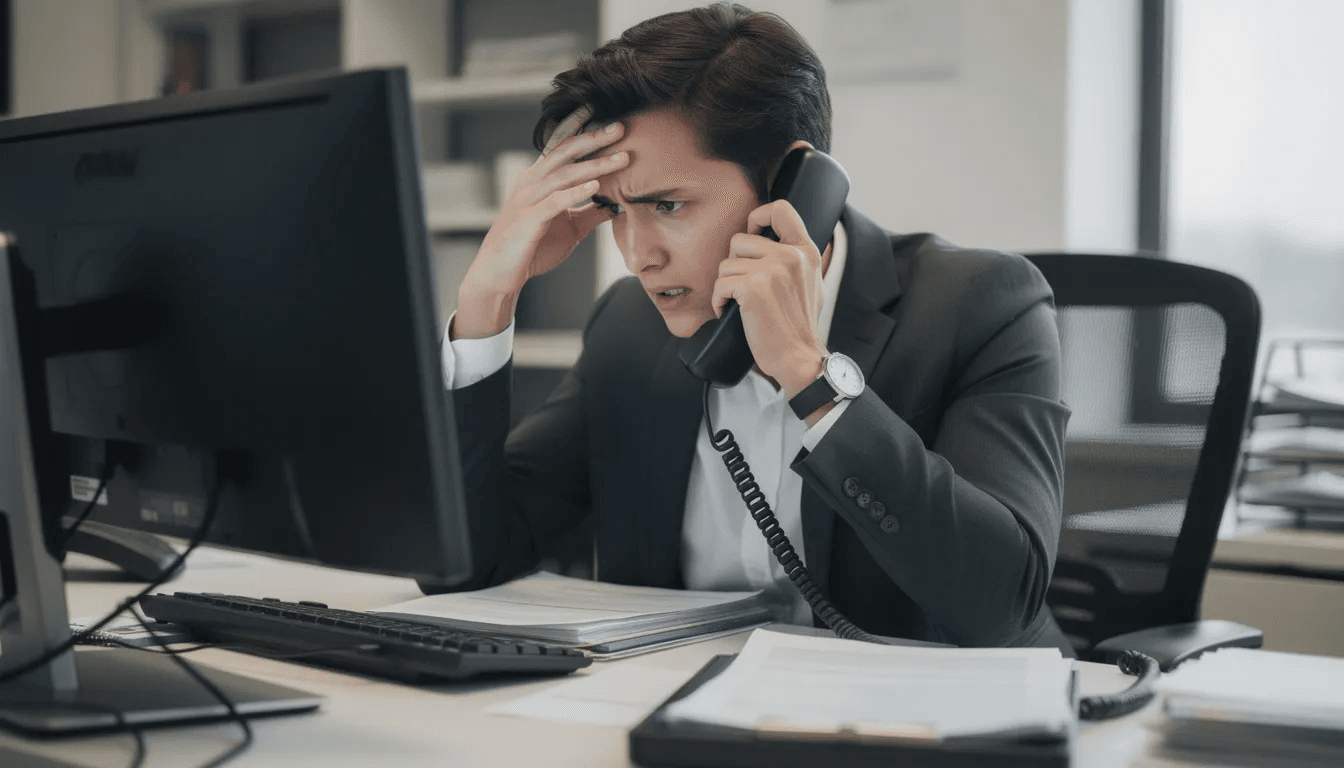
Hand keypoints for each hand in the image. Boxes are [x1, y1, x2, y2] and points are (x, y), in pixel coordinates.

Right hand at [454, 106, 628, 338]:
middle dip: (594, 139)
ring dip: (595, 166)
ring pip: (565, 175)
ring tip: (621, 159)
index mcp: (538, 180)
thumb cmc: (531, 248)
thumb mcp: (569, 229)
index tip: (600, 111)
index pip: (559, 147)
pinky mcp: (529, 220)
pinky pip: (555, 201)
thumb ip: (589, 214)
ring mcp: (528, 200)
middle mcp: (531, 183)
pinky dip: (576, 192)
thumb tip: (615, 205)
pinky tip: (596, 186)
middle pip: (565, 154)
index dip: (578, 127)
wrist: (499, 273)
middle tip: (621, 128)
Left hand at [711, 200, 828, 398]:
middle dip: (734, 265)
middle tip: (743, 287)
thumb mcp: (810, 281)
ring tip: (739, 304)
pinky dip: (718, 301)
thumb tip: (772, 239)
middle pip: (739, 240)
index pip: (780, 209)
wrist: (798, 356)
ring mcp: (773, 270)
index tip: (752, 234)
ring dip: (726, 286)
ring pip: (726, 264)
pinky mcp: (754, 287)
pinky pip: (720, 284)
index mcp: (806, 251)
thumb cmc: (798, 325)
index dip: (758, 216)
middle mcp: (791, 255)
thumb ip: (795, 257)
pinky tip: (729, 312)